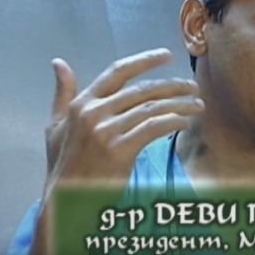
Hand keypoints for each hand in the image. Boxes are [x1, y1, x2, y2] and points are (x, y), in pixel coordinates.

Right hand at [44, 48, 202, 187]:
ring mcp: (107, 131)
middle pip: (143, 90)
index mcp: (82, 103)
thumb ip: (62, 93)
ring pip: (152, 108)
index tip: (167, 55)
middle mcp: (94, 112)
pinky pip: (153, 128)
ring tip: (198, 105)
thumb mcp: (56, 124)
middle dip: (173, 86)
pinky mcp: (119, 150)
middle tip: (193, 86)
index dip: (144, 60)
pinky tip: (185, 122)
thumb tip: (58, 62)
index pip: (118, 71)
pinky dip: (172, 122)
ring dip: (180, 105)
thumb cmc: (64, 163)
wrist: (65, 199)